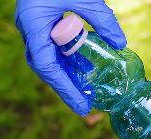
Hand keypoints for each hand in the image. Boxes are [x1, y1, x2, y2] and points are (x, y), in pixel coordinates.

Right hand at [15, 0, 126, 115]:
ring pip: (49, 58)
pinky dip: (67, 57)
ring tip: (87, 91)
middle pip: (46, 67)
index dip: (65, 89)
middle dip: (66, 88)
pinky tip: (83, 66)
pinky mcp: (40, 22)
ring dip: (67, 74)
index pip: (47, 66)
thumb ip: (101, 19)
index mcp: (33, 25)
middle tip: (86, 106)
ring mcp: (33, 27)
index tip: (82, 107)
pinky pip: (52, 46)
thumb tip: (121, 44)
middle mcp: (29, 30)